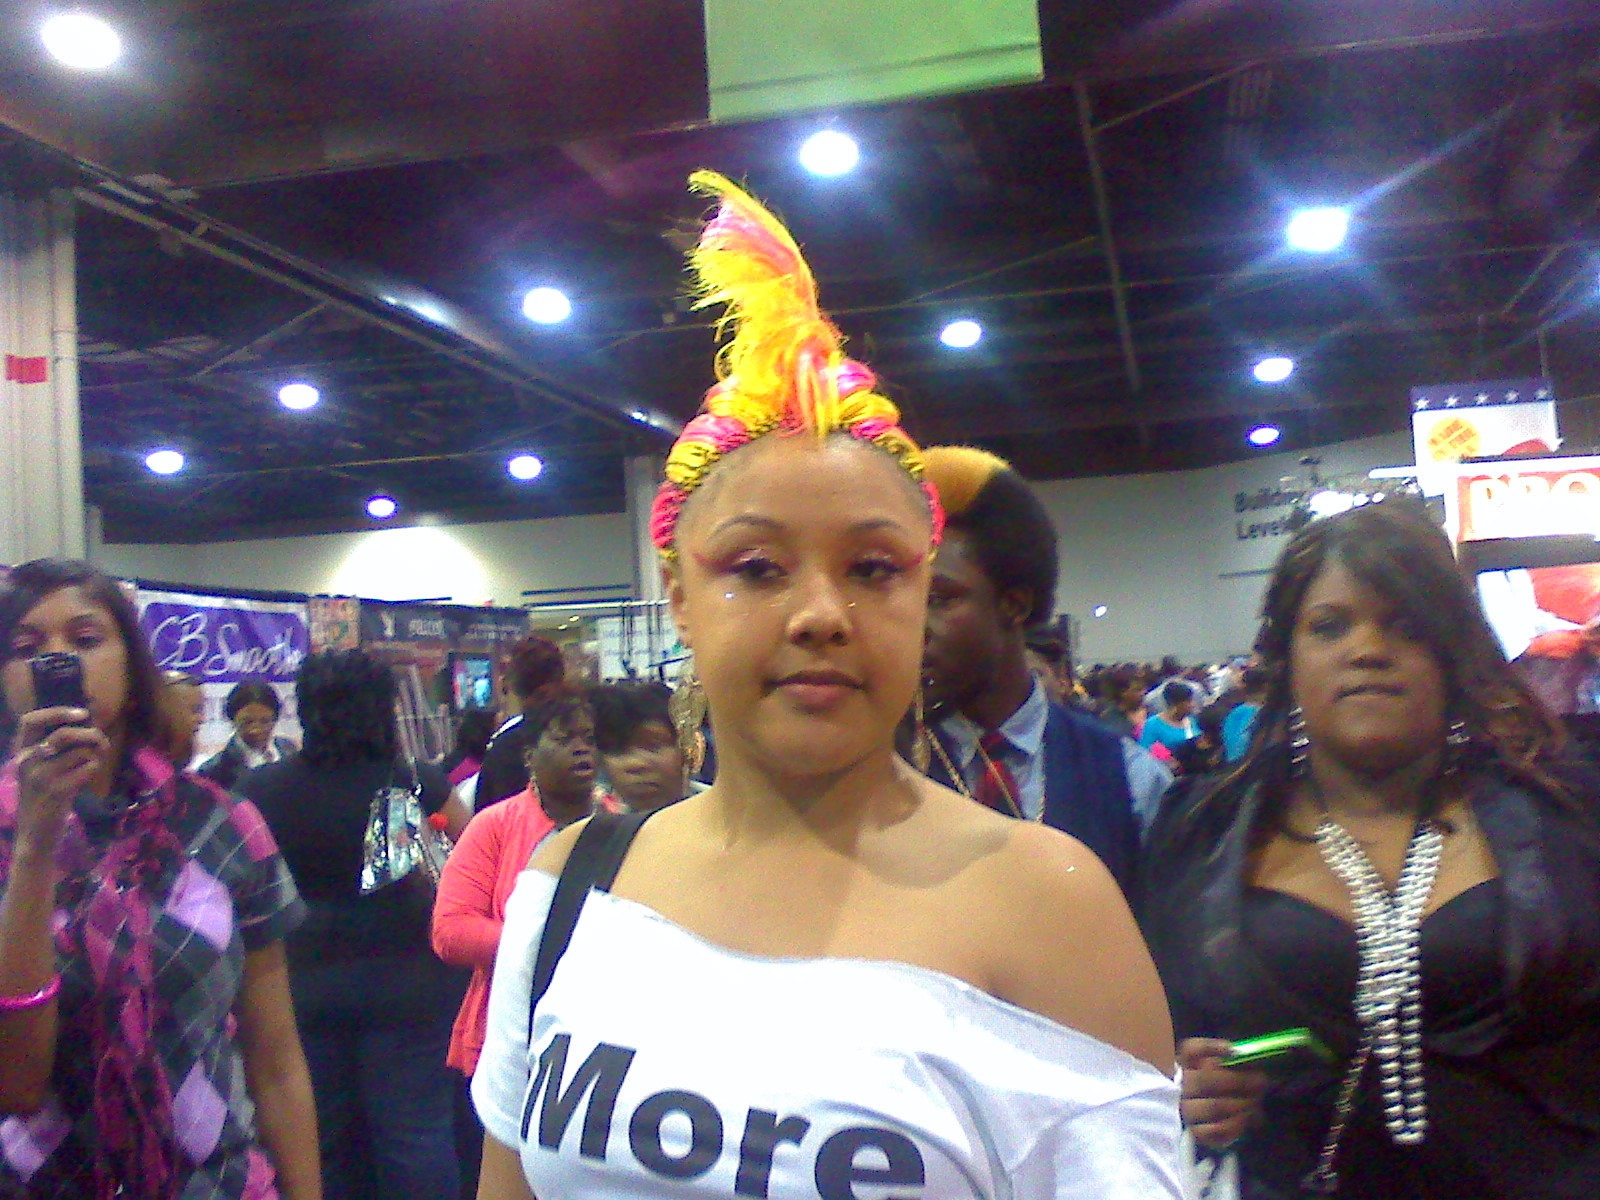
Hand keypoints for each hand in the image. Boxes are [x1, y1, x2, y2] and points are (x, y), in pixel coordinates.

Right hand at [10, 707, 105, 851]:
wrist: (35, 834)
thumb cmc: (44, 797)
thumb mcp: (41, 769)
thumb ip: (57, 747)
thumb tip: (88, 721)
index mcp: (20, 753)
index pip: (29, 720)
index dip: (57, 712)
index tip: (82, 713)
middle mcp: (26, 762)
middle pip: (64, 734)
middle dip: (91, 734)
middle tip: (102, 742)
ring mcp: (40, 777)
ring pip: (80, 751)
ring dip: (95, 754)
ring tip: (95, 761)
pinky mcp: (57, 791)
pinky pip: (87, 768)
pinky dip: (94, 768)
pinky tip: (88, 776)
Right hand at [1179, 1037, 1267, 1149]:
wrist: (1214, 1121)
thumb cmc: (1224, 1089)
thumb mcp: (1227, 1071)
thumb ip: (1235, 1063)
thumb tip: (1248, 1058)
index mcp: (1188, 1064)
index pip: (1190, 1050)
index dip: (1210, 1048)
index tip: (1234, 1051)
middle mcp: (1182, 1087)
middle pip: (1204, 1080)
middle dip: (1237, 1082)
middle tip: (1261, 1082)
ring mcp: (1187, 1111)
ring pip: (1212, 1107)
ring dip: (1239, 1104)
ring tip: (1256, 1103)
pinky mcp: (1196, 1133)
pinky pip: (1215, 1131)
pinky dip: (1235, 1125)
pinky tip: (1246, 1119)